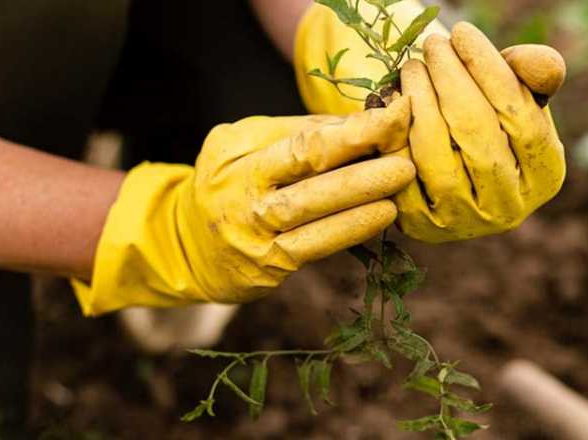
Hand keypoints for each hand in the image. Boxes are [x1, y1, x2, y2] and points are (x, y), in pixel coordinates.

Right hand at [73, 99, 413, 314]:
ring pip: (313, 212)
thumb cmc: (228, 184)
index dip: (351, 129)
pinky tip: (382, 216)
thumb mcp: (244, 145)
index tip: (394, 115)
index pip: (301, 139)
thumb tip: (360, 121)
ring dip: (362, 197)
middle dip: (362, 161)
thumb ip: (296, 132)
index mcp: (237, 156)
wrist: (182, 246)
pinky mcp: (267, 268)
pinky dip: (351, 229)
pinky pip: (316, 246)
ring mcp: (253, 234)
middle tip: (404, 153)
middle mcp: (242, 194)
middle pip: (308, 172)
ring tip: (400, 181)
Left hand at [392, 23, 566, 241]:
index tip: (464, 33)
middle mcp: (509, 208)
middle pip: (478, 134)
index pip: (522, 118)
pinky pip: (402, 173)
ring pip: (437, 156)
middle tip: (433, 44)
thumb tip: (543, 65)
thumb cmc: (490, 116)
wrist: (451, 164)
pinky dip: (396, 134)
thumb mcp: (518, 92)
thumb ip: (534, 73)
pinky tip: (395, 102)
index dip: (490, 71)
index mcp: (546, 175)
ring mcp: (464, 222)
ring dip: (420, 101)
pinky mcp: (421, 227)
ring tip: (414, 67)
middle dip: (451, 80)